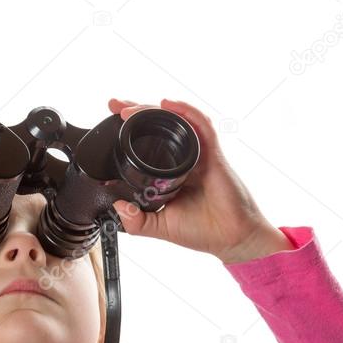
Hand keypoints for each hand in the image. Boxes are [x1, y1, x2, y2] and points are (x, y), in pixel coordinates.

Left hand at [107, 98, 291, 263]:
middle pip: (160, 126)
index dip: (131, 131)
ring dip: (154, 110)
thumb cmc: (203, 231)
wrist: (232, 238)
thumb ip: (137, 221)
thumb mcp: (160, 226)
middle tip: (115, 106)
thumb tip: (117, 206)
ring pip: (177, 121)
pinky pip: (201, 126)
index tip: (111, 124)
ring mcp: (199, 154)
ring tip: (131, 109)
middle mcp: (185, 159)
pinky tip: (169, 104)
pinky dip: (186, 111)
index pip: (149, 143)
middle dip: (137, 111)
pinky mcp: (213, 154)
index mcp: (171, 173)